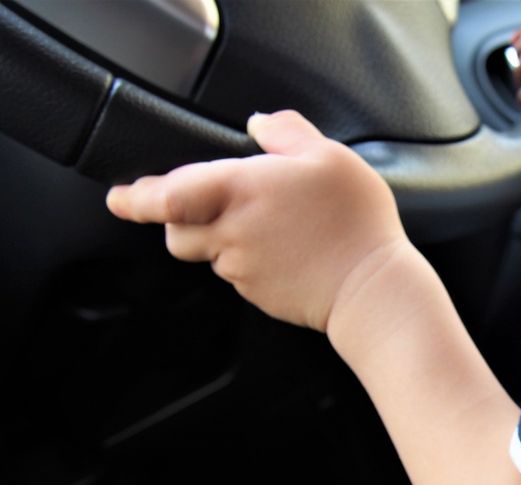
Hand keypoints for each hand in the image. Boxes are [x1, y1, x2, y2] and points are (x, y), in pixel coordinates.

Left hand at [105, 110, 406, 332]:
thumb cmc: (355, 223)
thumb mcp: (330, 157)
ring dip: (222, 241)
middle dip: (179, 221)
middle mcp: (232, 233)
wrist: (372, 289)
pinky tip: (289, 254)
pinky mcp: (260, 295)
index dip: (137, 198)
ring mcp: (244, 270)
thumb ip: (287, 132)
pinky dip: (253, 263)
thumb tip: (259, 125)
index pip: (167, 195)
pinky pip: (241, 276)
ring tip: (270, 230)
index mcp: (240, 191)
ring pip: (210, 255)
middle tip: (201, 210)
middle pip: (177, 232)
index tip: (119, 198)